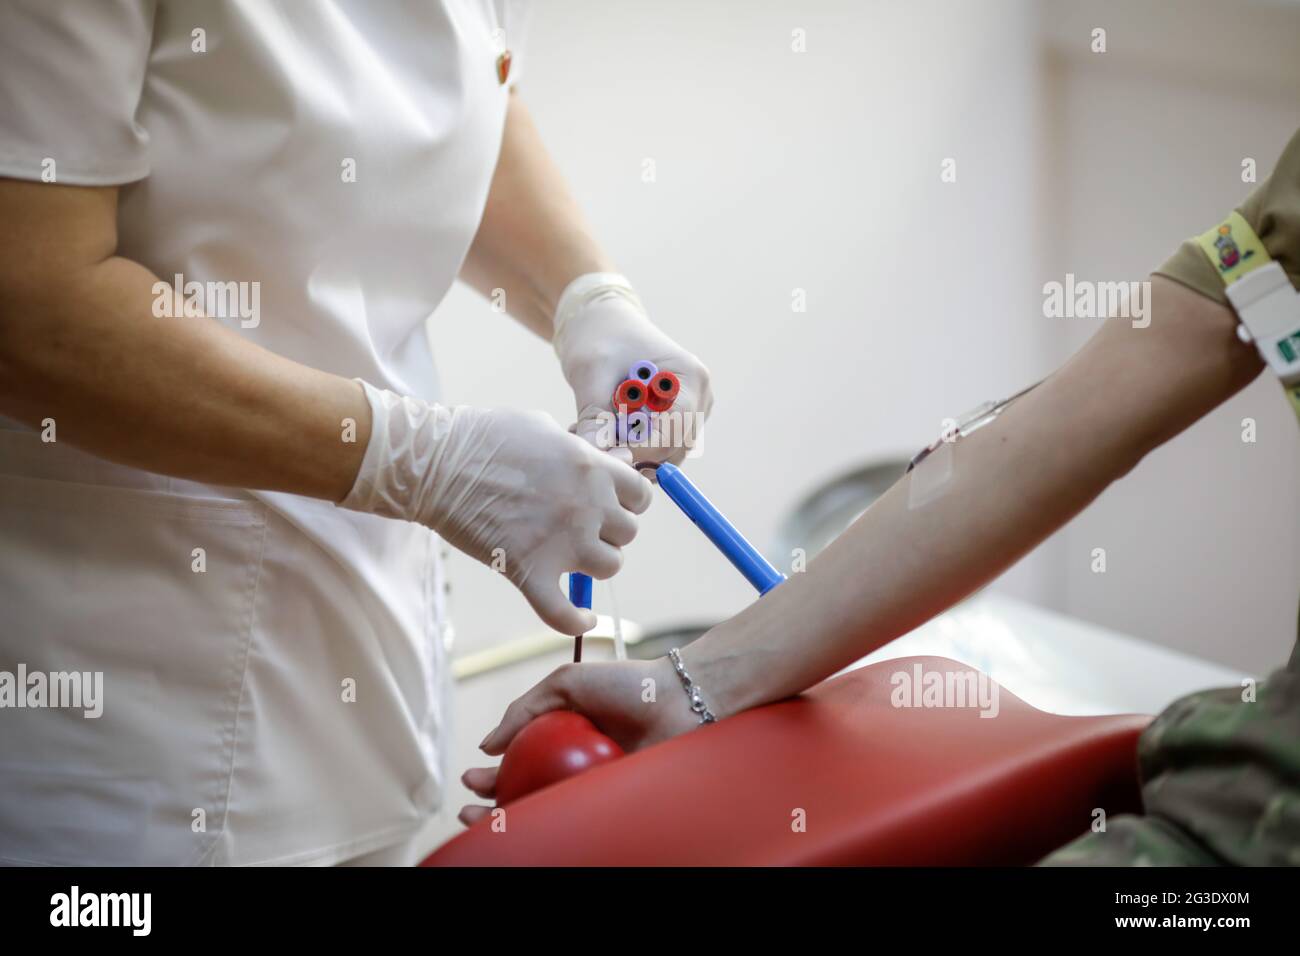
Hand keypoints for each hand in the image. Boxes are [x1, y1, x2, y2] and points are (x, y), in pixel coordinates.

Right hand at [341, 383, 652, 634]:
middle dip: (609, 531)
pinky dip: (575, 621)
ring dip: (594, 563)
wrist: (438, 464)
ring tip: (573, 556)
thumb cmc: (487, 437)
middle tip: (583, 527)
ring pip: (608, 567)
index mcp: (594, 470)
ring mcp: (561, 543)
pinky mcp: (529, 572)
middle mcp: (587, 508)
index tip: (609, 504)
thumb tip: (611, 464)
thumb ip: (584, 450)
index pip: (640, 497)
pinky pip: (564, 613)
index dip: (627, 502)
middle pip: (627, 534)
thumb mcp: (545, 428)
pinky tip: (583, 620)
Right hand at [458, 656, 700, 825]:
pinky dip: (556, 826)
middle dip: (492, 809)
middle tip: (470, 811)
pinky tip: (535, 819)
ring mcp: (593, 788)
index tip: (470, 781)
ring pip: (549, 814)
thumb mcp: (566, 683)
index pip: (516, 765)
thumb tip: (486, 745)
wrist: (679, 698)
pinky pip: (582, 818)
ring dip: (515, 822)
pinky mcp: (615, 802)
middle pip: (526, 796)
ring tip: (488, 821)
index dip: (490, 778)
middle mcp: (572, 768)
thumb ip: (524, 709)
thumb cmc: (628, 685)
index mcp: (559, 741)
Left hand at [552, 274, 712, 465]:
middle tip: (590, 442)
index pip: (677, 428)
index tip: (606, 453)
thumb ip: (595, 417)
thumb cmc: (600, 338)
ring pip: (665, 455)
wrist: (603, 325)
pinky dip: (630, 449)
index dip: (643, 449)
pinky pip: (657, 450)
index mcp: (690, 377)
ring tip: (592, 432)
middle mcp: (699, 397)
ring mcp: (691, 412)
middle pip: (674, 448)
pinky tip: (603, 431)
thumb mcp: (591, 373)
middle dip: (633, 453)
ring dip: (628, 453)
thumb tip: (594, 455)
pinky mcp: (676, 422)